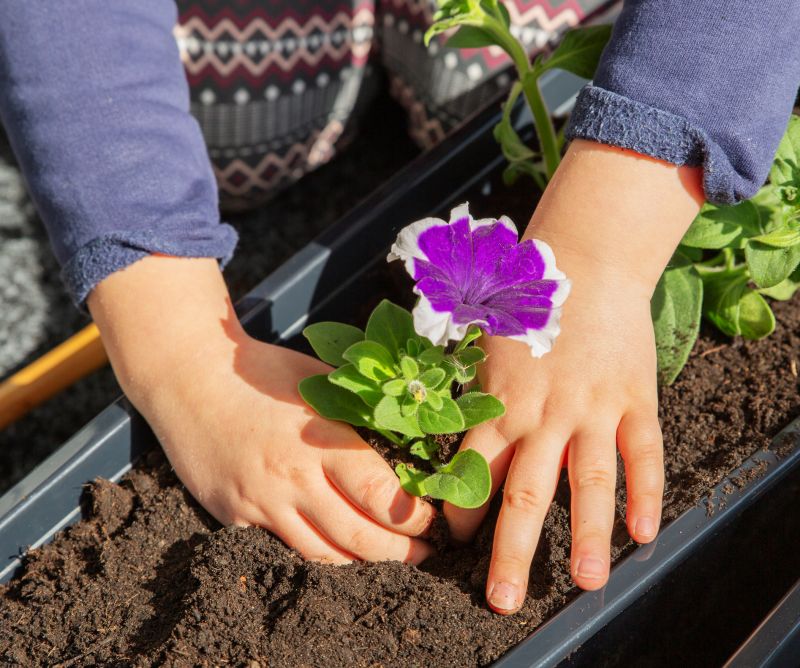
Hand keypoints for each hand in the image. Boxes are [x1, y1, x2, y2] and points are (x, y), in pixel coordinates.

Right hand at [89, 256, 434, 563]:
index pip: (379, 493)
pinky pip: (284, 548)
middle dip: (401, 553)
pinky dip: (316, 556)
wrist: (190, 380)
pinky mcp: (235, 516)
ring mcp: (261, 502)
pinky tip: (337, 554)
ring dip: (362, 564)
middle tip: (424, 554)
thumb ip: (355, 415)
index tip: (432, 522)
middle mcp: (293, 477)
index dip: (413, 517)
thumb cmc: (262, 373)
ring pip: (322, 554)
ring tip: (388, 563)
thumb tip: (405, 440)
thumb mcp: (319, 381)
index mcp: (320, 439)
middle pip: (358, 536)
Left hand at [445, 140, 703, 612]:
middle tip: (503, 599)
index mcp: (499, 403)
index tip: (458, 546)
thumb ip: (471, 394)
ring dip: (585, 535)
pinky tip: (643, 533)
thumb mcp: (484, 346)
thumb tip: (442, 430)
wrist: (583, 261)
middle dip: (511, 550)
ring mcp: (591, 408)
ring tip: (583, 583)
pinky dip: (644, 492)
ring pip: (587, 482)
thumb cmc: (525, 303)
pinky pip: (641, 452)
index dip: (463, 515)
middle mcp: (543, 414)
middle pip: (524, 493)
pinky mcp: (632, 398)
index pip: (474, 473)